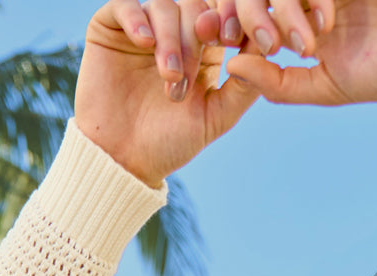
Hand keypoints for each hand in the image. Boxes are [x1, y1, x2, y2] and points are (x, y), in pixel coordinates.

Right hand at [75, 0, 258, 186]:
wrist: (122, 159)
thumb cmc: (170, 143)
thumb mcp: (216, 117)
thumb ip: (243, 87)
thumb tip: (266, 51)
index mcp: (204, 50)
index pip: (222, 15)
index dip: (230, 18)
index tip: (232, 38)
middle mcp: (175, 33)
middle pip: (195, 6)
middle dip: (197, 36)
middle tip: (189, 74)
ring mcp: (143, 28)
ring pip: (165, 6)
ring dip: (171, 39)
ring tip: (170, 76)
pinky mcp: (111, 27)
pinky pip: (126, 4)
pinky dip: (138, 19)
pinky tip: (144, 43)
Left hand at [222, 0, 376, 108]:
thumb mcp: (328, 86)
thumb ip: (280, 82)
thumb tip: (232, 68)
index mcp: (299, 19)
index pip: (252, 13)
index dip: (228, 22)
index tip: (212, 37)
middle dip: (243, 10)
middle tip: (243, 35)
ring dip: (277, 7)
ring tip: (293, 41)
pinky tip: (322, 24)